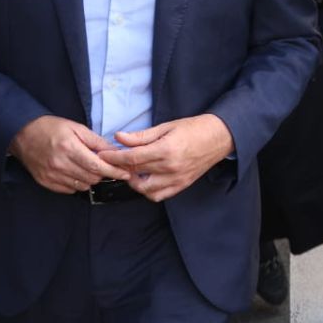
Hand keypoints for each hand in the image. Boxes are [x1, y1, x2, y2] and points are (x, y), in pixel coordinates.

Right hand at [9, 114, 129, 193]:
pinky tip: (76, 172)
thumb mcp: (76, 128)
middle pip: (91, 178)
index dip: (114, 171)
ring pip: (82, 186)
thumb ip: (96, 141)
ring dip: (90, 179)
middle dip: (103, 174)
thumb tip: (114, 151)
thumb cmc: (51, 128)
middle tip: (104, 166)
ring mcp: (51, 175)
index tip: (125, 174)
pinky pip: (69, 190)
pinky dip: (77, 183)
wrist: (23, 134)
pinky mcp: (45, 182)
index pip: (98, 166)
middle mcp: (60, 164)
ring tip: (88, 167)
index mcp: (69, 148)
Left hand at [98, 113, 234, 202]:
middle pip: (135, 173)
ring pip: (145, 190)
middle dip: (120, 168)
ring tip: (131, 171)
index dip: (114, 157)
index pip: (132, 158)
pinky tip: (146, 179)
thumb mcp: (167, 126)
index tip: (103, 154)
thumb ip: (142, 136)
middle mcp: (170, 167)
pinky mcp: (182, 185)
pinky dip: (148, 191)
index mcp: (166, 149)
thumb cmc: (194, 128)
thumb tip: (120, 137)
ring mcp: (177, 179)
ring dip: (133, 182)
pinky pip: (159, 196)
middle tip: (113, 161)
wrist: (220, 137)